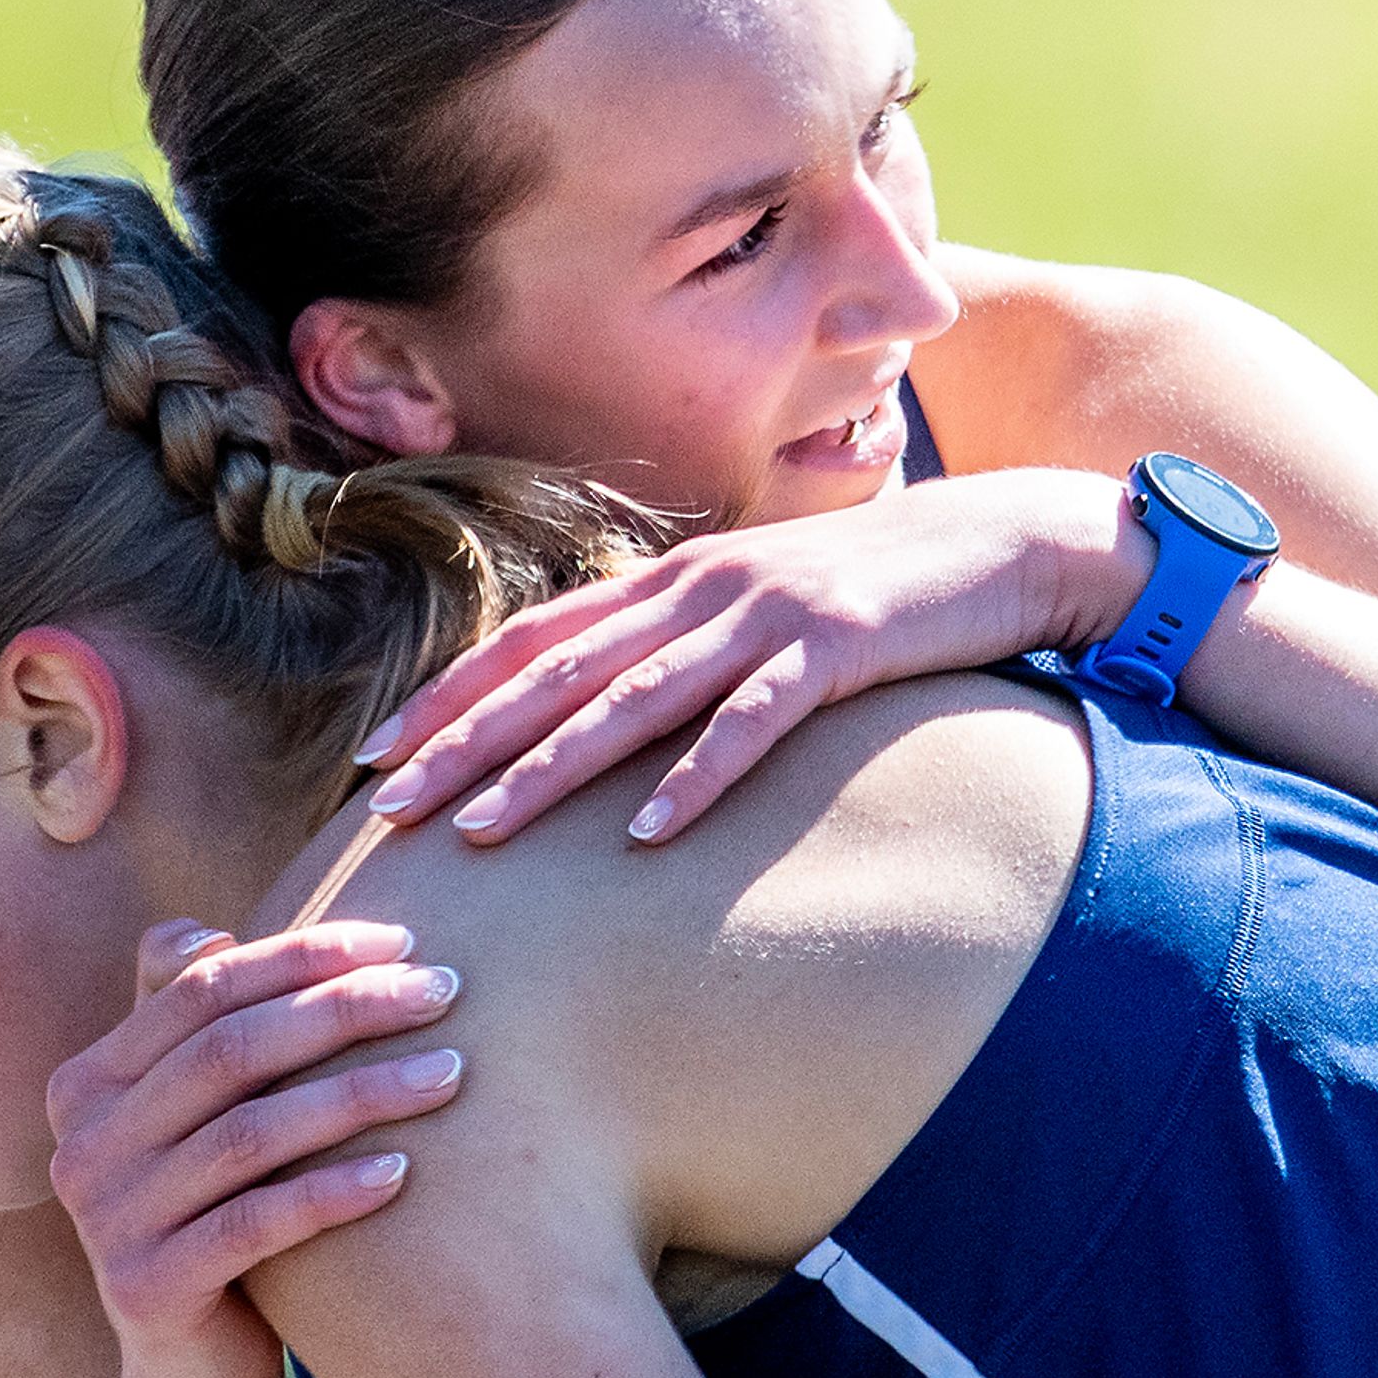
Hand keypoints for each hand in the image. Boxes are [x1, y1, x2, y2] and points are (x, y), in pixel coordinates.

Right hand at [44, 918, 467, 1377]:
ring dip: (360, 1094)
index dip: (302, 955)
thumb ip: (192, 1030)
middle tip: (445, 990)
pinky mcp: (148, 1290)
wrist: (194, 1370)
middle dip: (345, 1010)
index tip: (404, 938)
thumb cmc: (219, 1216)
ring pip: (250, 1133)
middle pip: (230, 1051)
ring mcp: (107, 1220)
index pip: (202, 988)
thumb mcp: (200, 1120)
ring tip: (451, 1074)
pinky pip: (255, 1224)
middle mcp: (82, 1144)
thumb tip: (208, 933)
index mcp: (89, 1082)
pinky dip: (332, 1191)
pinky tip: (404, 1170)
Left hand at [350, 468, 1144, 847]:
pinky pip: (751, 722)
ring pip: (633, 699)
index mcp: (672, 581)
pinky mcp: (833, 649)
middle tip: (389, 805)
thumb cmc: (874, 593)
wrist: (998, 544)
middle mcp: (699, 588)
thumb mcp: (760, 613)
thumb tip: (611, 722)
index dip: (450, 694)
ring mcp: (764, 616)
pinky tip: (648, 834)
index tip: (379, 756)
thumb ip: (686, 652)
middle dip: (465, 740)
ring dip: (550, 768)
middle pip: (557, 672)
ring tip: (484, 832)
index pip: (532, 637)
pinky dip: (697, 777)